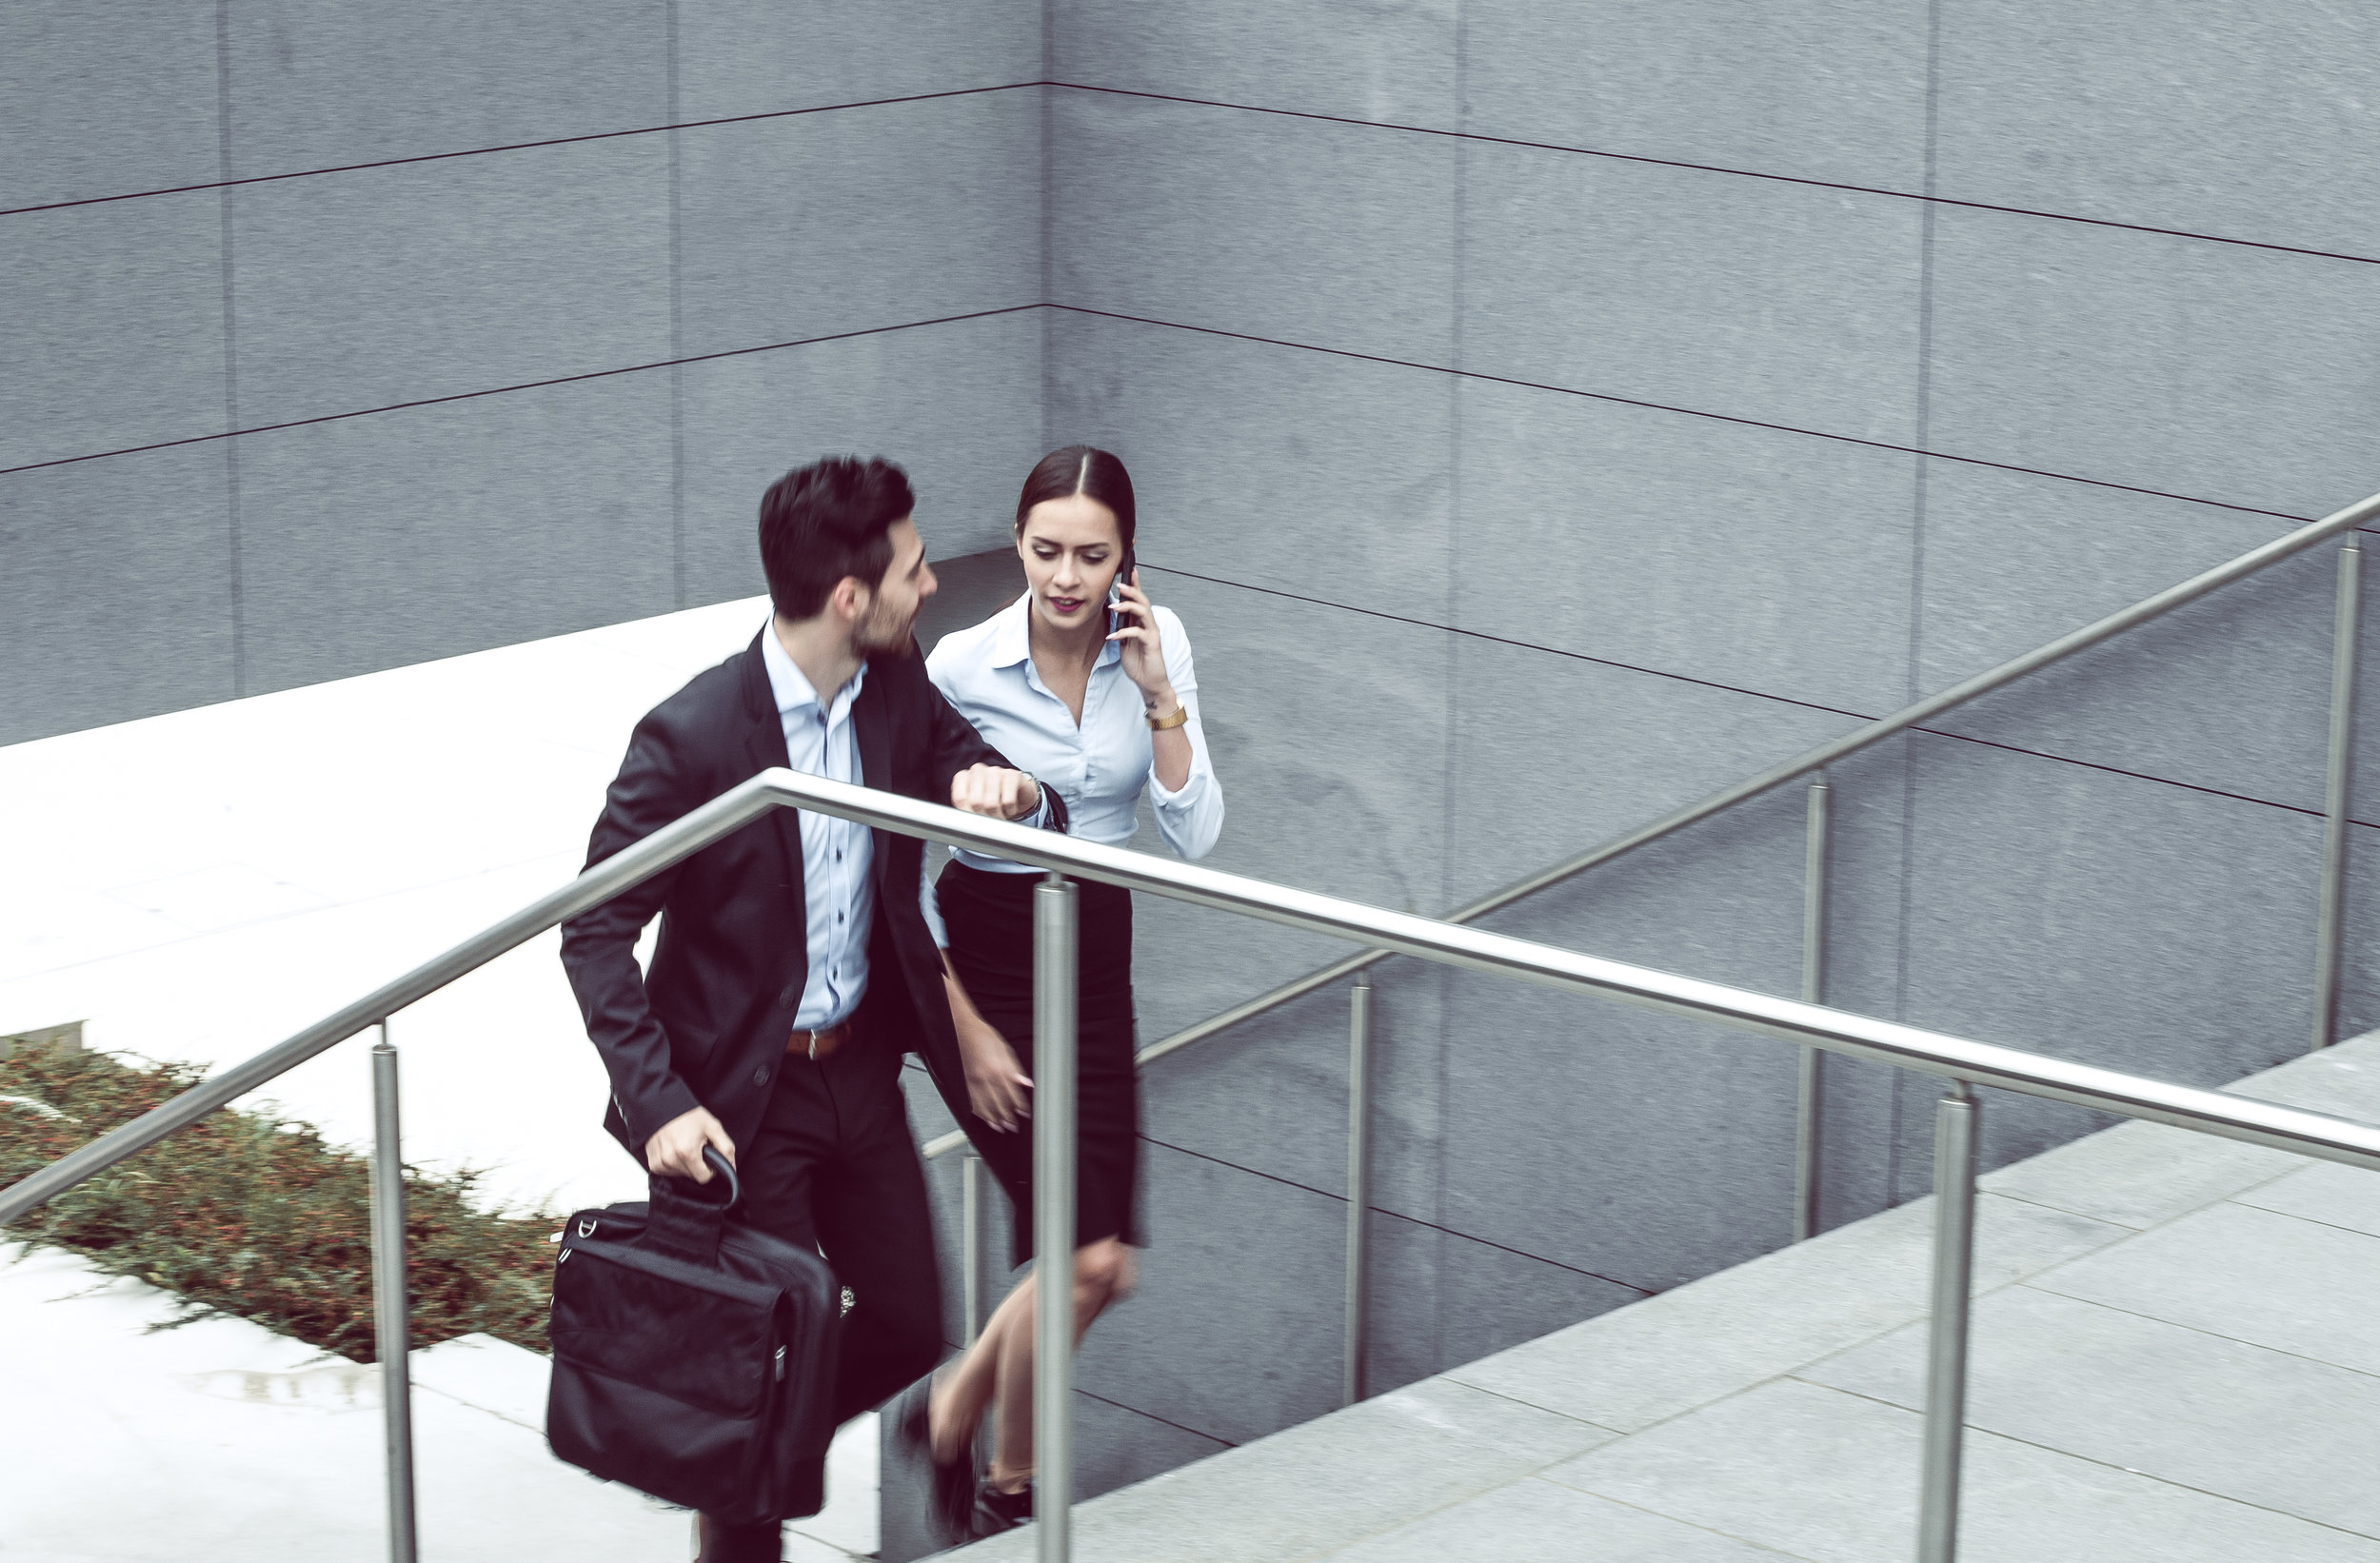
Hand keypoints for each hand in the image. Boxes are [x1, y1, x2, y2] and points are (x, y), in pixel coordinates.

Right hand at [645, 1105, 734, 1182]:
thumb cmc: (687, 1115)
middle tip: (695, 1146)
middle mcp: (671, 1160)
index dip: (710, 1169)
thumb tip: (732, 1167)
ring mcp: (660, 1163)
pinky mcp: (653, 1164)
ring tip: (683, 1145)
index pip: (704, 1177)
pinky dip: (673, 1163)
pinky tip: (673, 1149)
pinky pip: (668, 1171)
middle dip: (697, 1164)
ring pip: (680, 1174)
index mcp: (687, 1152)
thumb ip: (726, 1148)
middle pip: (692, 1176)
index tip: (708, 1157)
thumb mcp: (712, 1127)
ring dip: (684, 1164)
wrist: (663, 1106)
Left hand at [952, 763, 1039, 819]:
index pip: (960, 798)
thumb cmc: (992, 800)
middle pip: (976, 802)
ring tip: (1000, 815)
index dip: (968, 814)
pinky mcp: (1012, 775)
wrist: (1017, 792)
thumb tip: (966, 825)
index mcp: (963, 777)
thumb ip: (966, 811)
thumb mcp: (974, 805)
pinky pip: (1008, 801)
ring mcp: (995, 771)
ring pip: (992, 803)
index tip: (975, 822)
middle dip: (984, 817)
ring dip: (998, 816)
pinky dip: (1010, 810)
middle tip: (990, 823)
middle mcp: (977, 771)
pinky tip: (1009, 807)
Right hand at [957, 1013, 1032, 1131]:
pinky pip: (970, 1102)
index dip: (1020, 1106)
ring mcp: (972, 1082)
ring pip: (984, 1106)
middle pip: (998, 1103)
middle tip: (1013, 1126)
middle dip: (1007, 1117)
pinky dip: (978, 1113)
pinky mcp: (963, 1083)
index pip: (1012, 1094)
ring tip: (1000, 1127)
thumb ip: (1016, 1070)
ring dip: (993, 1119)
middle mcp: (985, 1077)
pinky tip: (983, 1117)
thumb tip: (1026, 1083)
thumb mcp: (1006, 1050)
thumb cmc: (983, 1036)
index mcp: (998, 1069)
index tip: (1025, 1113)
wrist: (962, 1030)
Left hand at [1105, 569, 1173, 710]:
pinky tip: (1112, 636)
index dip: (1135, 585)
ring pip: (1144, 613)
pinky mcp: (1152, 644)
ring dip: (1128, 607)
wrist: (1150, 683)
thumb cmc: (1139, 663)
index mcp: (1142, 623)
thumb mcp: (1126, 644)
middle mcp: (1149, 625)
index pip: (1139, 601)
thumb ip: (1122, 629)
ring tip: (1114, 607)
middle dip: (1132, 591)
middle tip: (1119, 585)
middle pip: (1143, 602)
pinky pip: (1138, 633)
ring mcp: (1152, 634)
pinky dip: (1124, 632)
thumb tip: (1113, 617)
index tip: (1128, 571)